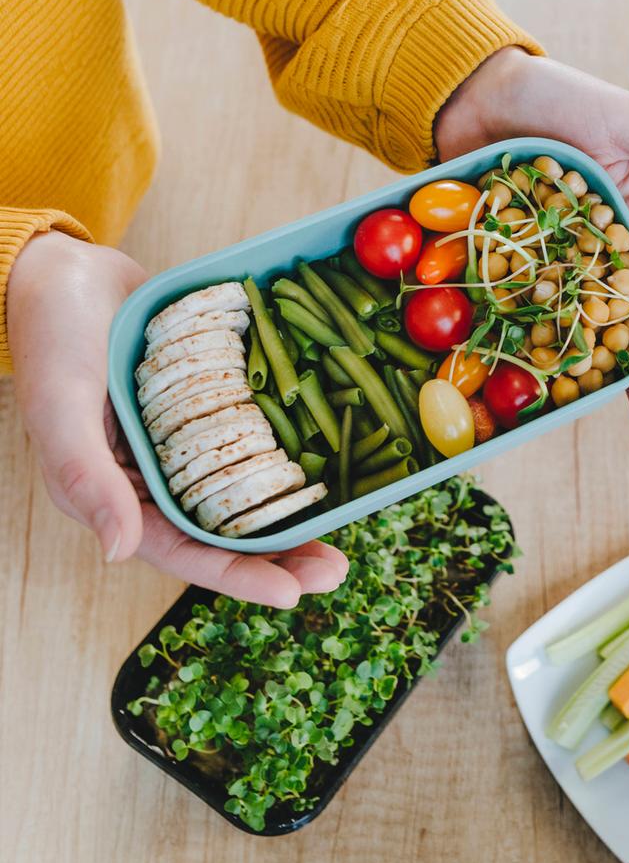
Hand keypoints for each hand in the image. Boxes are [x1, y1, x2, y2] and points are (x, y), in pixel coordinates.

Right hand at [7, 232, 347, 605]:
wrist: (64, 268)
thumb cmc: (51, 334)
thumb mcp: (61, 404)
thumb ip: (86, 478)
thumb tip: (119, 552)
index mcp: (114, 494)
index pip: (184, 551)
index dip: (237, 576)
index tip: (291, 594)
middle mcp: (153, 477)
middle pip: (225, 532)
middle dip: (281, 557)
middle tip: (337, 569)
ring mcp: (182, 443)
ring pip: (245, 492)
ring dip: (292, 514)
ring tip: (343, 530)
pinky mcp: (204, 407)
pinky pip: (250, 438)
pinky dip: (286, 454)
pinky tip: (329, 463)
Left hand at [435, 50, 628, 427]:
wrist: (477, 87)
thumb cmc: (560, 97)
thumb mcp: (627, 125)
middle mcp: (601, 251)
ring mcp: (555, 261)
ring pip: (582, 327)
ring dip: (599, 372)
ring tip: (610, 415)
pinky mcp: (510, 262)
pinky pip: (525, 311)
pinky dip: (534, 345)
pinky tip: (542, 382)